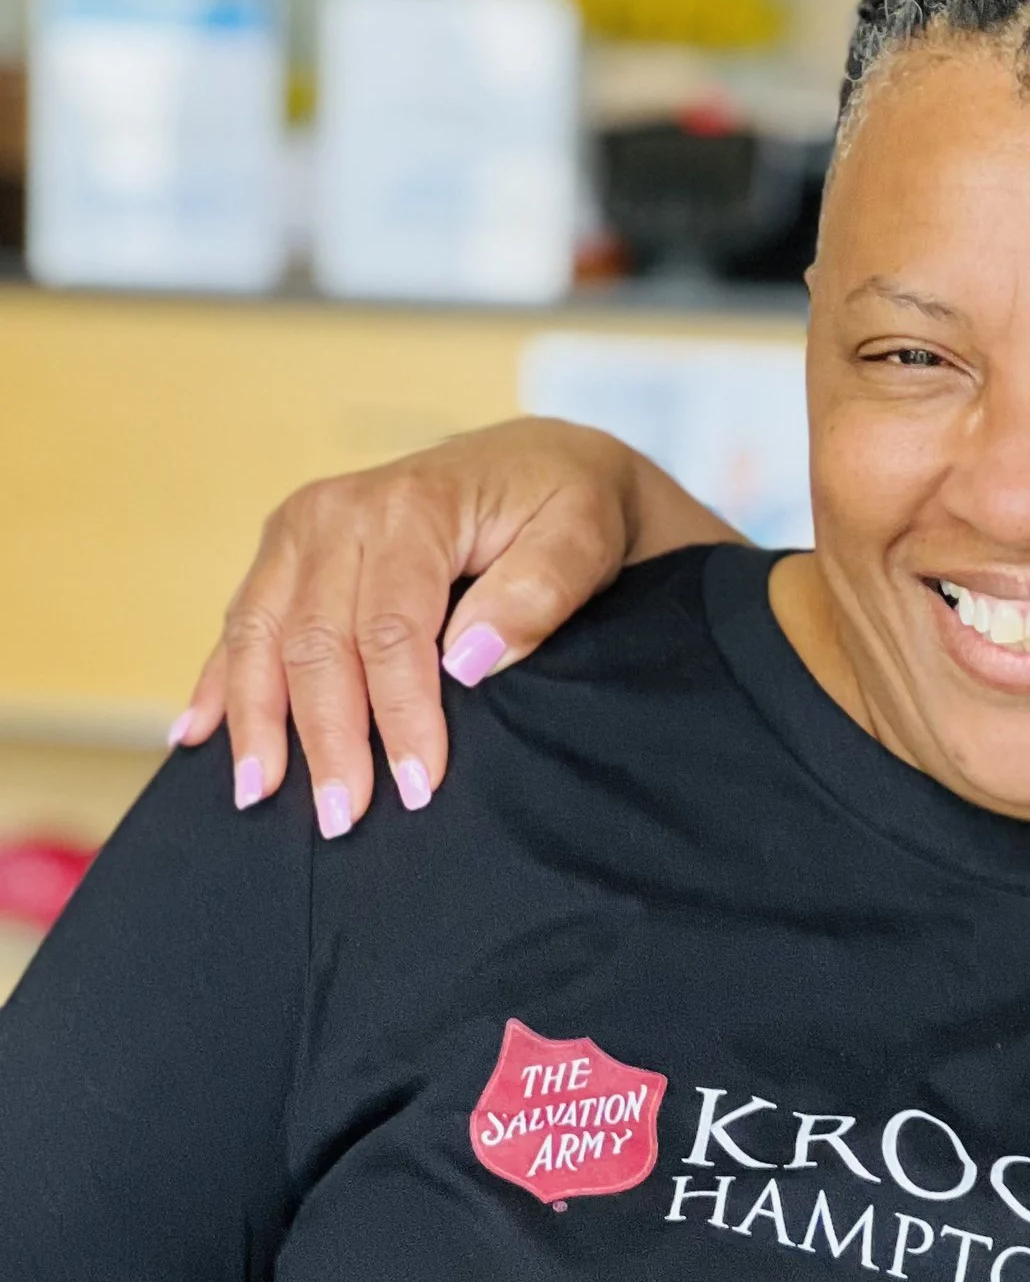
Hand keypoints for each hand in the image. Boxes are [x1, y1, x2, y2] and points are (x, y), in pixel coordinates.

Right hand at [170, 416, 647, 832]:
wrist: (536, 462)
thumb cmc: (564, 505)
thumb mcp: (580, 538)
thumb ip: (535, 596)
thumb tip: (467, 662)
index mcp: (409, 509)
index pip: (392, 632)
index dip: (401, 716)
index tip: (416, 788)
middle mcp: (337, 513)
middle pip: (316, 643)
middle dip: (326, 739)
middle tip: (341, 819)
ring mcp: (300, 531)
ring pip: (261, 637)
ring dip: (256, 723)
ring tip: (256, 796)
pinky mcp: (285, 552)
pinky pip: (242, 622)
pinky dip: (218, 683)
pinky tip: (195, 736)